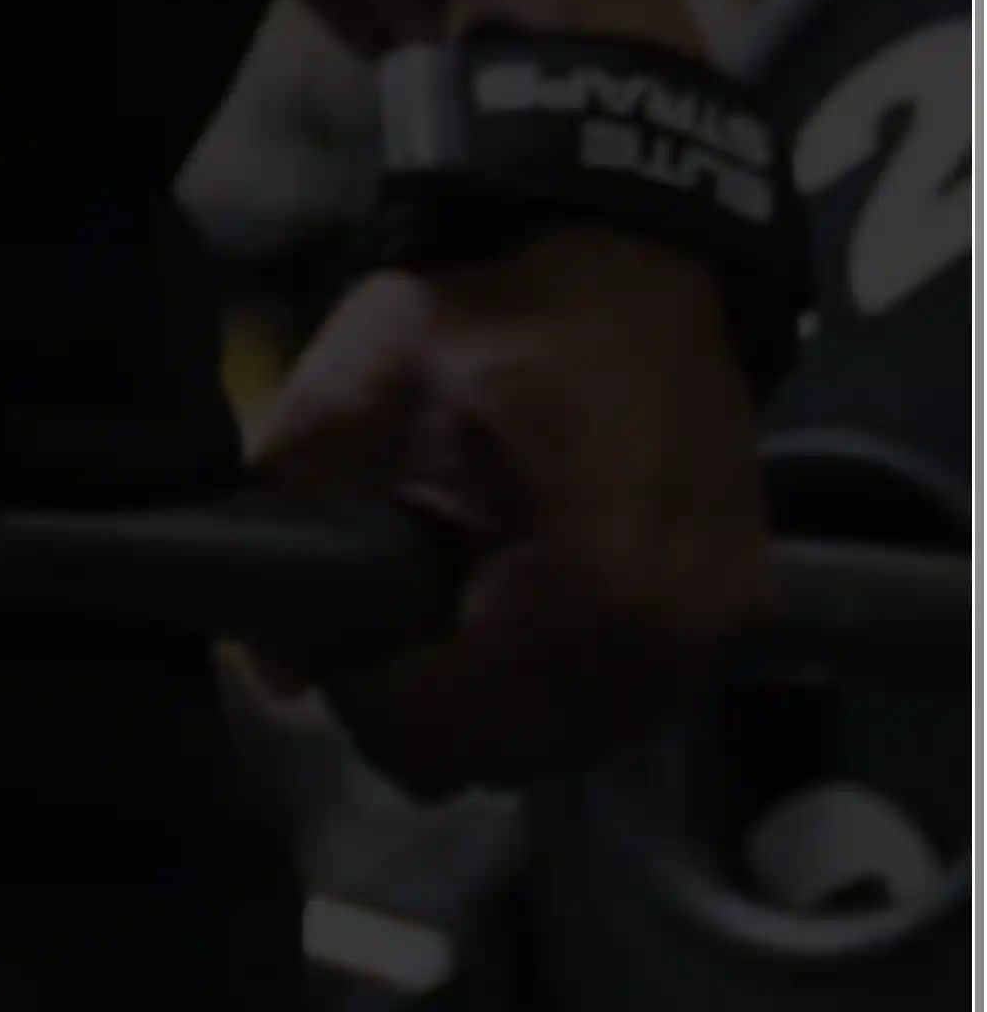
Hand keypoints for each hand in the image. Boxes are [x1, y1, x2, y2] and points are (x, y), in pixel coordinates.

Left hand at [244, 236, 768, 796]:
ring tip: (461, 596)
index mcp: (589, 584)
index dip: (359, 684)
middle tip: (393, 607)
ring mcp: (710, 631)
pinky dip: (556, 679)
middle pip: (491, 758)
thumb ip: (291, 510)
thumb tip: (281, 654)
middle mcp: (670, 633)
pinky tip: (522, 602)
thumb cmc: (509, 306)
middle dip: (422, 697)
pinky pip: (613, 706)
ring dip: (491, 699)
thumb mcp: (363, 379)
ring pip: (554, 748)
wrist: (632, 252)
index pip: (430, 733)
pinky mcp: (729, 617)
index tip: (341, 623)